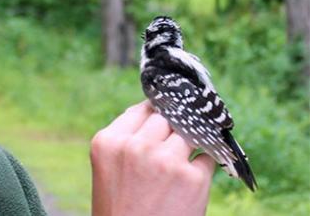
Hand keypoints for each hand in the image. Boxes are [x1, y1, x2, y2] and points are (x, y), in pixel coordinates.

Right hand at [90, 101, 214, 215]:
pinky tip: (190, 183)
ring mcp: (165, 160)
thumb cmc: (121, 212)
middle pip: (166, 117)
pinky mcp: (192, 178)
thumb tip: (160, 114)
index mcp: (108, 142)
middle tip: (175, 146)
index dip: (157, 112)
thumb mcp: (109, 170)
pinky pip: (207, 157)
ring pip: (188, 133)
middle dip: (174, 128)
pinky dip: (204, 167)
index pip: (141, 109)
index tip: (167, 115)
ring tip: (182, 166)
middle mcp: (135, 146)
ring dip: (190, 146)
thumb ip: (128, 140)